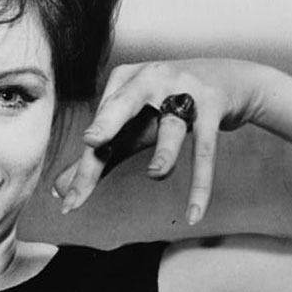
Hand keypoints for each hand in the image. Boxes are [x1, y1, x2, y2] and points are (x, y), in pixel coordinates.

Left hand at [53, 59, 262, 223]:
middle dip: (107, 122)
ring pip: (170, 124)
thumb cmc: (168, 105)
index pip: (99, 127)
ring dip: (164, 152)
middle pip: (123, 104)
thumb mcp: (132, 126)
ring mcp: (184, 88)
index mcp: (122, 81)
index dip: (85, 166)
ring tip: (154, 175)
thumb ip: (99, 157)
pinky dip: (201, 183)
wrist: (231, 79)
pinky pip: (206, 148)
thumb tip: (60, 189)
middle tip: (91, 141)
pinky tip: (193, 213)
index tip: (70, 200)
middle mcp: (149, 79)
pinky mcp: (213, 104)